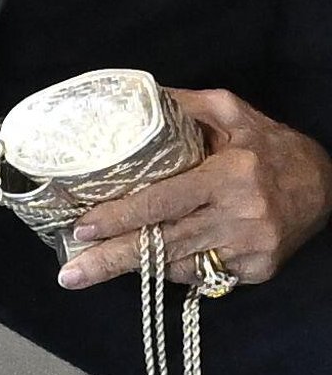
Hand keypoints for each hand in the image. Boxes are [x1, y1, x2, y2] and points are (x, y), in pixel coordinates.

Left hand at [56, 88, 331, 290]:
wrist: (328, 184)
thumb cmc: (270, 145)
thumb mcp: (230, 112)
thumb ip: (183, 106)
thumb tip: (131, 99)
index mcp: (229, 176)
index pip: (162, 201)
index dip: (119, 217)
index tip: (81, 228)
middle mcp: (239, 217)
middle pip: (163, 244)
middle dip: (111, 261)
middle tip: (68, 275)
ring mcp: (250, 250)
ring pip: (179, 265)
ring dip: (138, 264)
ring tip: (96, 263)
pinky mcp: (257, 272)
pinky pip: (202, 275)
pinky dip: (176, 266)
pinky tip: (158, 257)